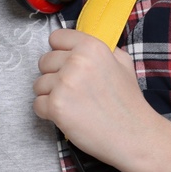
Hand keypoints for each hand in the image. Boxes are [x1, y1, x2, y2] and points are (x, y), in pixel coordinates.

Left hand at [33, 28, 157, 168]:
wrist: (133, 134)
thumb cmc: (128, 103)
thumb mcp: (123, 64)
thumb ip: (104, 50)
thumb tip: (85, 47)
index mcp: (91, 47)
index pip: (57, 37)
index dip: (59, 52)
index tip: (65, 63)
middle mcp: (76, 61)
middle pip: (44, 61)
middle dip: (54, 75)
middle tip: (72, 90)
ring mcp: (64, 83)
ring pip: (39, 84)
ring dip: (50, 95)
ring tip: (72, 105)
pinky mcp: (56, 106)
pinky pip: (37, 104)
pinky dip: (48, 112)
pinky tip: (67, 116)